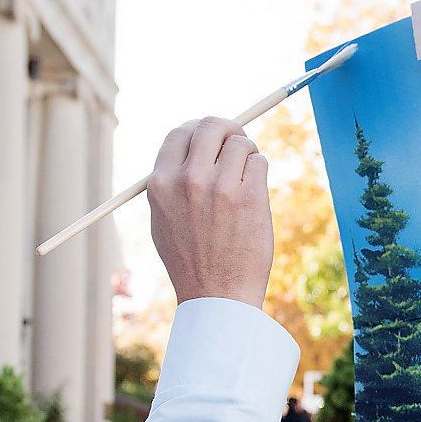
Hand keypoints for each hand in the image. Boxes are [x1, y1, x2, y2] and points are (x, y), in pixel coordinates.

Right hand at [147, 116, 272, 305]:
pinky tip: (254, 195)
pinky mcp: (250, 197)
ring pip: (241, 143)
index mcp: (161, 184)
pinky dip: (259, 172)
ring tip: (245, 181)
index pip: (180, 133)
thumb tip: (193, 147)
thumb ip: (172, 183)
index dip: (199, 130)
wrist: (216, 296)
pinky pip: (259, 162)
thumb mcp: (163, 220)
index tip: (213, 138)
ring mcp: (220, 187)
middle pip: (212, 125)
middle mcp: (188, 180)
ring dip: (248, 155)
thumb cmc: (191, 261)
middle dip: (229, 129)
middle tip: (238, 141)